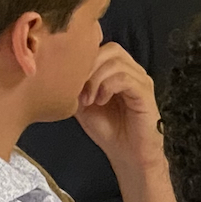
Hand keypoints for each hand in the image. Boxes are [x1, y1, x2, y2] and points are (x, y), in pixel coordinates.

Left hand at [74, 44, 164, 172]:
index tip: (67, 79)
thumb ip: (73, 84)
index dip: (82, 58)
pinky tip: (100, 101)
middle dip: (88, 66)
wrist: (127, 155)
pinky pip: (125, 78)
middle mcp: (132, 70)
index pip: (100, 46)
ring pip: (116, 62)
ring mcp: (140, 79)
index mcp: (116, 69)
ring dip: (95, 78)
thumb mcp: (80, 103)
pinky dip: (107, 87)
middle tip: (77, 89)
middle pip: (109, 49)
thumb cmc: (107, 129)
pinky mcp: (145, 92)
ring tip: (88, 99)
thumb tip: (55, 70)